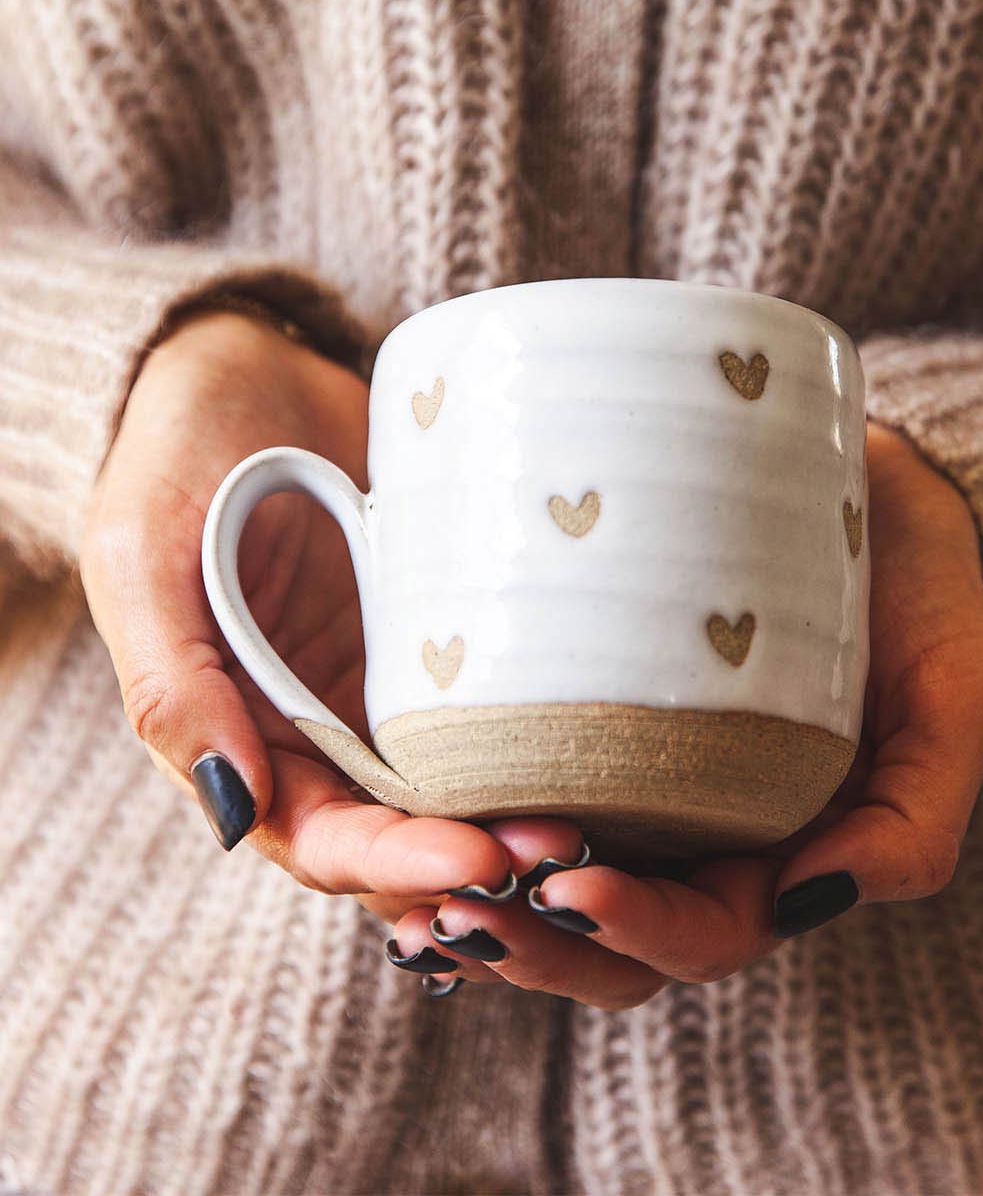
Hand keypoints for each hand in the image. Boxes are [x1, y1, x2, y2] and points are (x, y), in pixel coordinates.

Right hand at [80, 309, 584, 965]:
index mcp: (236, 732)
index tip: (478, 863)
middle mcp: (315, 727)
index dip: (394, 863)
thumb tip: (233, 815)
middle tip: (562, 846)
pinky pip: (486, 704)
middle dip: (476, 856)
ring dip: (514, 810)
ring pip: (453, 783)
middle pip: (400, 829)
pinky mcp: (438, 635)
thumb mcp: (145, 558)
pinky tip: (591, 746)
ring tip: (592, 816)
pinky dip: (530, 737)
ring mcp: (382, 683)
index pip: (316, 835)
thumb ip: (173, 687)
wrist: (249, 364)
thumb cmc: (177, 453)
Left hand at [387, 420, 982, 1007]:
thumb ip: (917, 820)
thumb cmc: (915, 590)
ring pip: (540, 874)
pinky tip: (401, 792)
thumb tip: (809, 900)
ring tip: (413, 876)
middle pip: (599, 930)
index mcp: (775, 851)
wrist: (862, 482)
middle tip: (458, 905)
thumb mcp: (956, 699)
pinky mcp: (579, 705)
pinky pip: (508, 777)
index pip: (698, 932)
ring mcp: (630, 774)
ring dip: (476, 895)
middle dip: (529, 938)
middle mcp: (691, 830)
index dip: (633, 931)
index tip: (569, 882)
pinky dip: (455, 811)